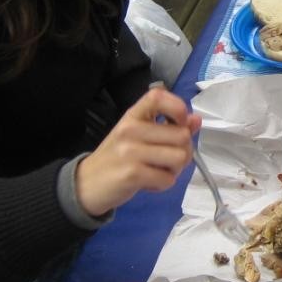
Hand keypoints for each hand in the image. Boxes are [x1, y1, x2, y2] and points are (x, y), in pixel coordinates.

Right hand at [75, 86, 201, 215]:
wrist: (86, 184)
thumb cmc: (117, 158)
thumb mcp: (139, 136)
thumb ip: (168, 127)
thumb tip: (196, 120)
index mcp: (132, 115)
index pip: (158, 97)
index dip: (178, 108)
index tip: (181, 123)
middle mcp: (130, 129)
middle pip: (182, 135)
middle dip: (183, 151)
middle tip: (167, 160)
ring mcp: (130, 151)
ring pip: (179, 157)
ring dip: (175, 170)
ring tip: (158, 171)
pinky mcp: (132, 174)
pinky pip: (168, 179)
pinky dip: (163, 184)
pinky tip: (149, 182)